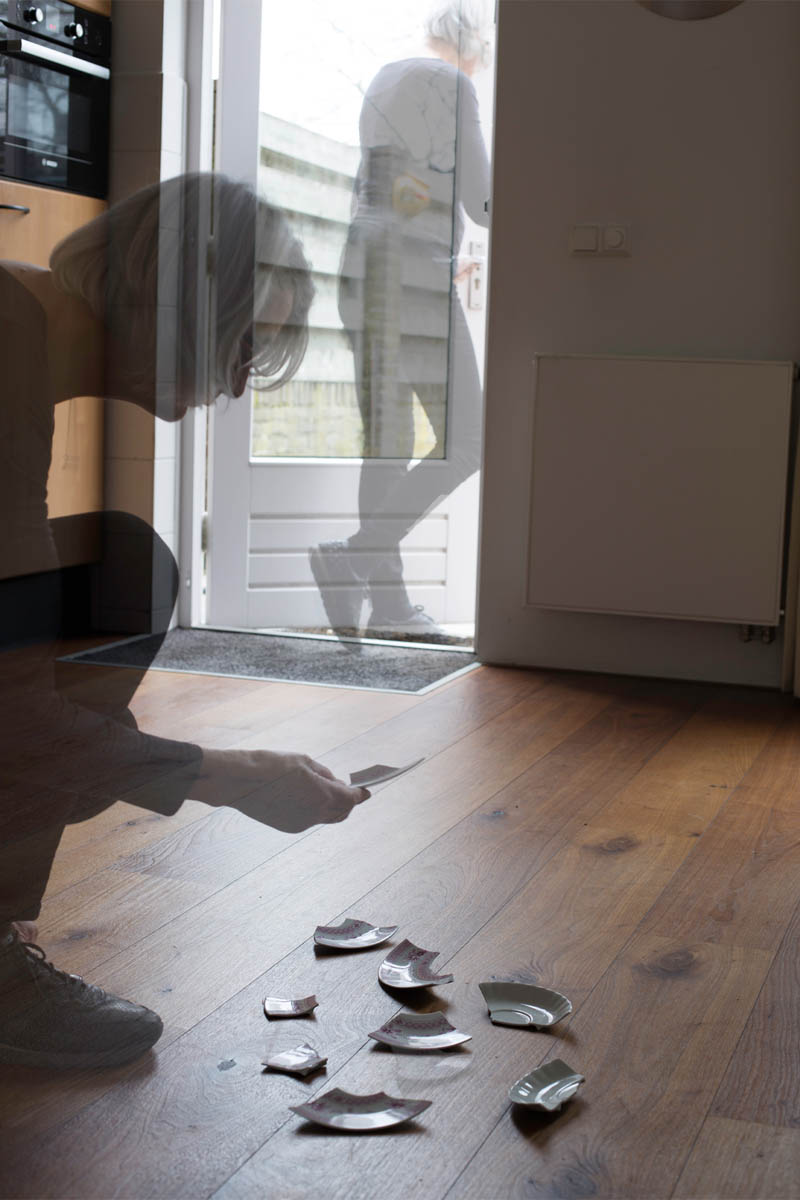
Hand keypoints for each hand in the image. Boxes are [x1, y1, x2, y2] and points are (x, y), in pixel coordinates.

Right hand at [191, 748, 369, 832]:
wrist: (240, 781)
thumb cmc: (272, 765)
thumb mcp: (304, 761)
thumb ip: (324, 774)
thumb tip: (334, 783)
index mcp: (323, 795)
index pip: (352, 798)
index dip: (361, 794)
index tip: (367, 790)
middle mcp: (316, 813)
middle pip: (342, 812)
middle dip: (348, 802)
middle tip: (347, 791)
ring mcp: (302, 823)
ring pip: (326, 819)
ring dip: (332, 808)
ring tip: (327, 794)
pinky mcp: (289, 827)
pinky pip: (309, 820)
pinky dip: (313, 811)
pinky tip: (304, 798)